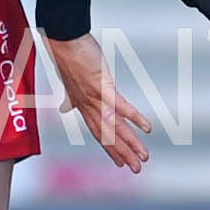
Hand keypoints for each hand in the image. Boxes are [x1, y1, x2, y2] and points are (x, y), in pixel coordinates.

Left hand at [45, 33, 150, 172]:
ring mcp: (95, 98)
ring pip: (115, 127)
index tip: (119, 162)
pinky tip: (147, 129)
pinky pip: (120, 106)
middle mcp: (88, 106)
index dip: (109, 148)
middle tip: (136, 170)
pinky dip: (134, 118)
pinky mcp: (102, 86)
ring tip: (143, 158)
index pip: (98, 132)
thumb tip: (63, 108)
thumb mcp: (69, 81)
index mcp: (82, 106)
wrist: (62, 40)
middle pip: (107, 135)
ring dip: (130, 144)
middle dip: (122, 154)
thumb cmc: (68, 56)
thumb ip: (69, 98)